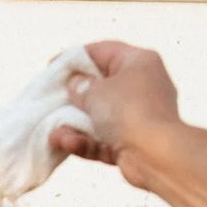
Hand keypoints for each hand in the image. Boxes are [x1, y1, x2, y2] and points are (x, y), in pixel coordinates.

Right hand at [55, 41, 183, 171]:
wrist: (156, 154)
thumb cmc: (129, 111)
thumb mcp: (96, 91)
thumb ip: (80, 86)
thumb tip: (77, 86)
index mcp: (139, 62)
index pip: (103, 52)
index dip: (75, 58)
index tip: (53, 66)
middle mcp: (143, 86)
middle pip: (100, 87)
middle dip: (73, 97)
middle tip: (51, 100)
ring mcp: (139, 117)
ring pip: (99, 118)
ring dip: (74, 125)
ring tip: (55, 132)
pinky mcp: (133, 143)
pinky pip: (103, 139)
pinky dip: (84, 141)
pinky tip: (66, 143)